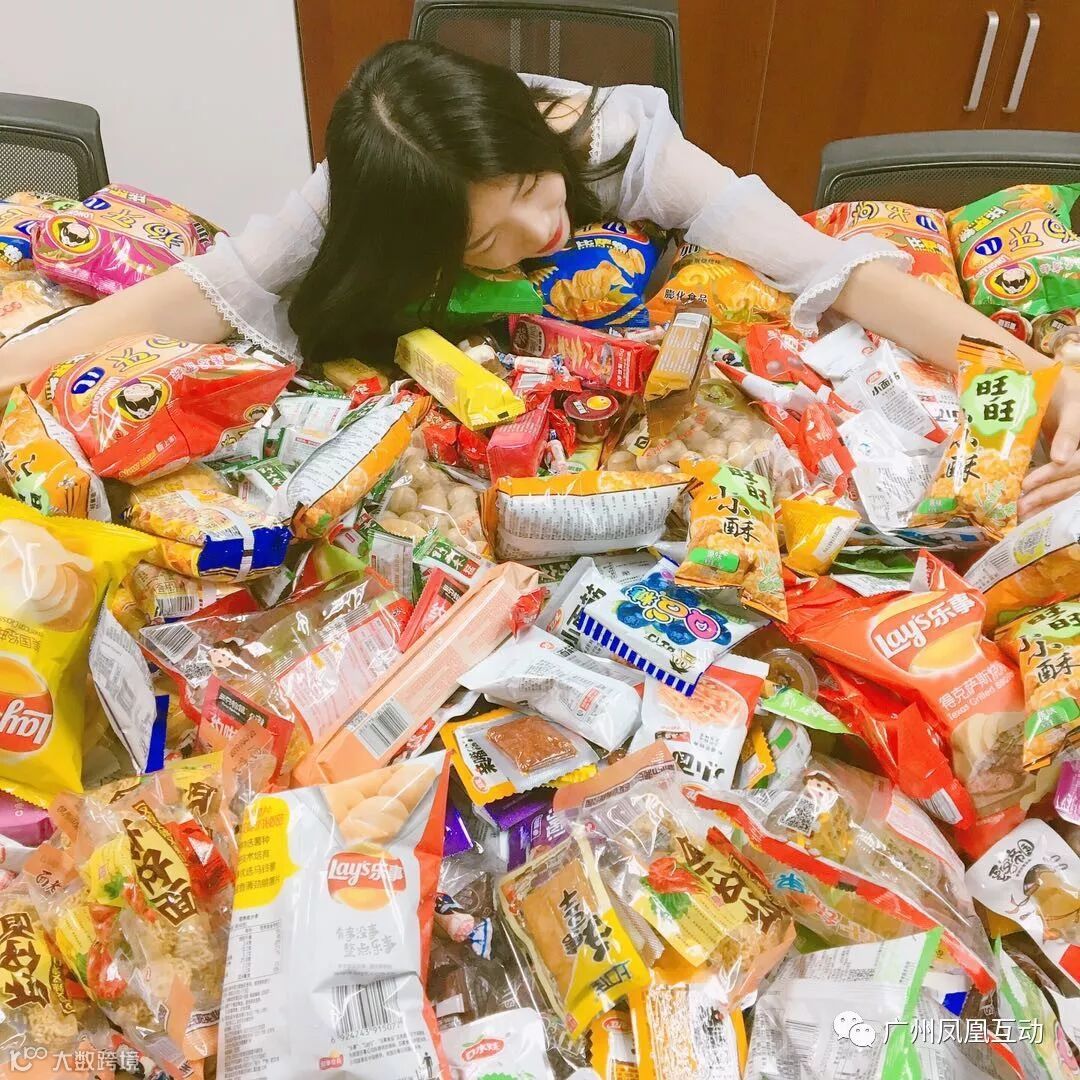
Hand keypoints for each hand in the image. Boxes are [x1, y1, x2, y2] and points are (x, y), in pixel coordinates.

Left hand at [1020, 366, 1079, 517]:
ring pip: (1072, 488)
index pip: (1078, 464)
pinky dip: (1050, 500)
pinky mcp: (1074, 470)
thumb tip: (1060, 459)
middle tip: (1020, 506)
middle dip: (1048, 493)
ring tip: (1022, 512)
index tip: (1028, 483)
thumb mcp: (1070, 405)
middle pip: (1076, 481)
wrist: (1062, 392)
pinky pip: (1066, 488)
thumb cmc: (1065, 393)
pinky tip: (1033, 511)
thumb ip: (1069, 430)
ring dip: (1047, 502)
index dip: (1054, 474)